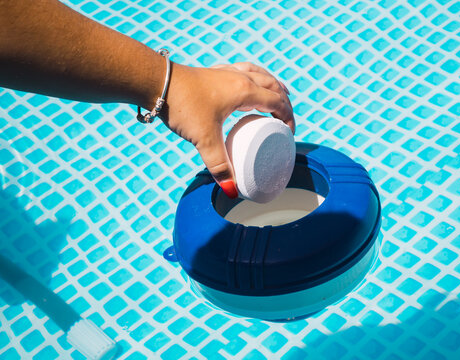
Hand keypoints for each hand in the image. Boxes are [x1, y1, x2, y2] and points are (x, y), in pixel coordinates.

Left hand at [160, 62, 294, 197]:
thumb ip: (219, 166)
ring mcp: (226, 72)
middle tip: (286, 118)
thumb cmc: (183, 106)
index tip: (289, 132)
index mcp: (244, 91)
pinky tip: (247, 81)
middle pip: (272, 86)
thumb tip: (231, 190)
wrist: (158, 82)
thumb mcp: (204, 139)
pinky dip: (253, 76)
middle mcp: (240, 78)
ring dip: (272, 85)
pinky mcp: (214, 72)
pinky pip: (243, 70)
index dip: (288, 116)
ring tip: (278, 93)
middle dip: (284, 101)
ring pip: (259, 74)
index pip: (277, 101)